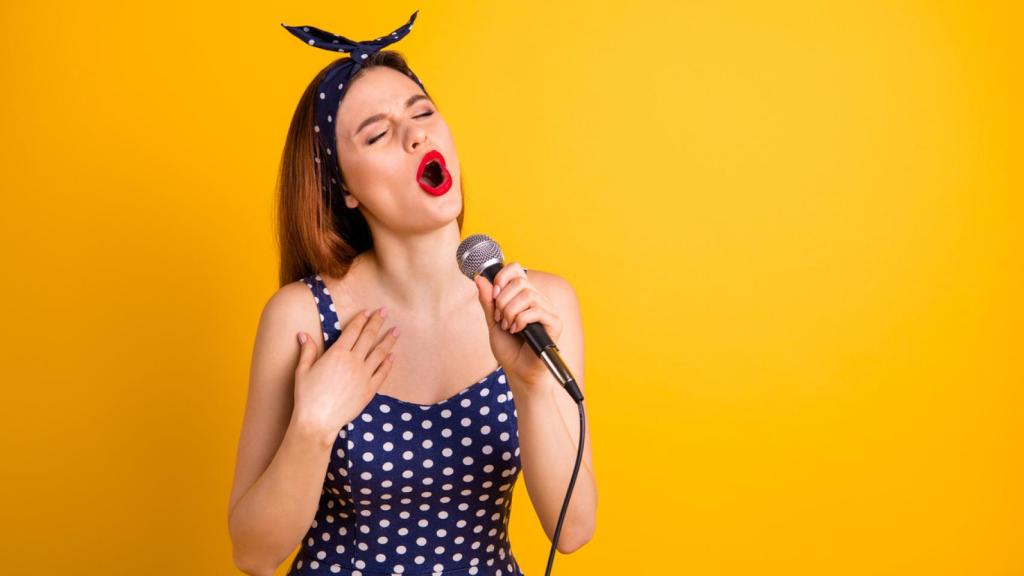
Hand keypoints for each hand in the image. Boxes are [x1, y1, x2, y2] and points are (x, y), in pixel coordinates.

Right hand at [292, 307, 398, 441]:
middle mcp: (353, 361)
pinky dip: (388, 363)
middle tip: (385, 312)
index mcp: (337, 353)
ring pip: (380, 353)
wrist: (318, 421)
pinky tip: (393, 357)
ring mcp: (364, 376)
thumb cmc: (307, 397)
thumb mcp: (303, 370)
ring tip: (396, 330)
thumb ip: (307, 351)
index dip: (361, 320)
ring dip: (389, 340)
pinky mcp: (369, 390)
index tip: (368, 311)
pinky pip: (382, 373)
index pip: (352, 331)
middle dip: (377, 322)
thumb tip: (303, 334)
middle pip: (369, 337)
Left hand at [473, 263, 562, 388]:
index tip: (493, 294)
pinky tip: (516, 331)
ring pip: (527, 295)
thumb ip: (487, 301)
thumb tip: (479, 278)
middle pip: (520, 282)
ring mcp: (547, 311)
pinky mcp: (554, 323)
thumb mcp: (492, 322)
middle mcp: (538, 300)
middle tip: (500, 319)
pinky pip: (537, 311)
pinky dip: (521, 320)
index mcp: (524, 296)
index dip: (503, 277)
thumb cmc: (509, 349)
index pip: (517, 270)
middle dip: (503, 301)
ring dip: (510, 312)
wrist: (518, 372)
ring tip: (507, 327)